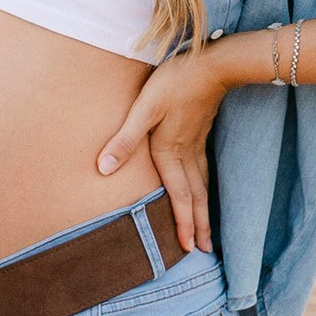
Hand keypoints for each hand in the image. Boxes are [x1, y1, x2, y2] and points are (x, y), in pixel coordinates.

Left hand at [96, 46, 228, 254]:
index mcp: (170, 152)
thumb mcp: (144, 108)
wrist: (212, 65)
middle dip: (200, 225)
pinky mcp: (200, 134)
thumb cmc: (174, 83)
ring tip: (209, 231)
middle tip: (205, 250)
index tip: (188, 247)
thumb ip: (124, 139)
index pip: (179, 195)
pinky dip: (206, 189)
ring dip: (205, 210)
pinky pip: (204, 172)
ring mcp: (197, 144)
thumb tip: (103, 169)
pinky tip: (204, 191)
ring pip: (203, 186)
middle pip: (196, 197)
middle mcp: (186, 154)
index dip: (183, 222)